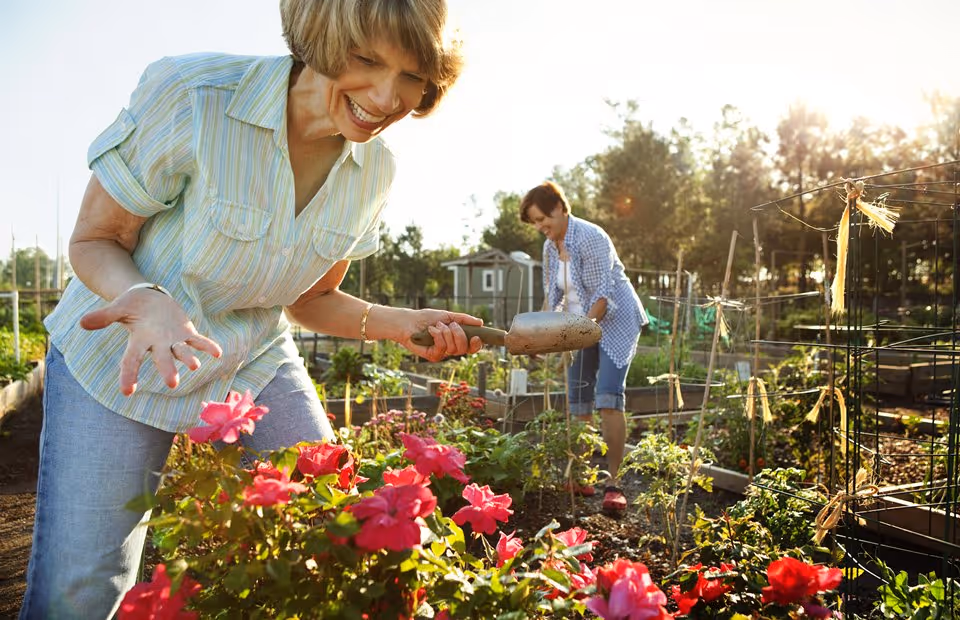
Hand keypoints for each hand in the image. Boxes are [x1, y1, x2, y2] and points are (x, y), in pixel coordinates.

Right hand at [79, 288, 221, 395]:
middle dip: (167, 369)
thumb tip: (82, 323)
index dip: (128, 375)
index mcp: (138, 340)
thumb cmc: (131, 306)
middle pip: (161, 359)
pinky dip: (207, 346)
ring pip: (181, 351)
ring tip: (194, 366)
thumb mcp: (116, 309)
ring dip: (188, 358)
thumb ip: (103, 317)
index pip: (131, 360)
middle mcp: (157, 344)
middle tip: (172, 383)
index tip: (126, 391)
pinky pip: (199, 340)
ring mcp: (173, 340)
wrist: (149, 298)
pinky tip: (217, 353)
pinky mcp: (186, 333)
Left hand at [398, 309, 483, 361]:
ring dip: (446, 333)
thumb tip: (480, 322)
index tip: (476, 336)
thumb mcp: (448, 315)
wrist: (409, 321)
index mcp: (456, 340)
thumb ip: (464, 319)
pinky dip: (438, 336)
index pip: (471, 347)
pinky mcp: (433, 356)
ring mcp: (442, 353)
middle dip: (459, 335)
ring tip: (438, 326)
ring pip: (454, 349)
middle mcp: (450, 348)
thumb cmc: (426, 318)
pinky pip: (443, 348)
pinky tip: (431, 331)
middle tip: (451, 325)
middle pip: (464, 349)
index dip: (476, 345)